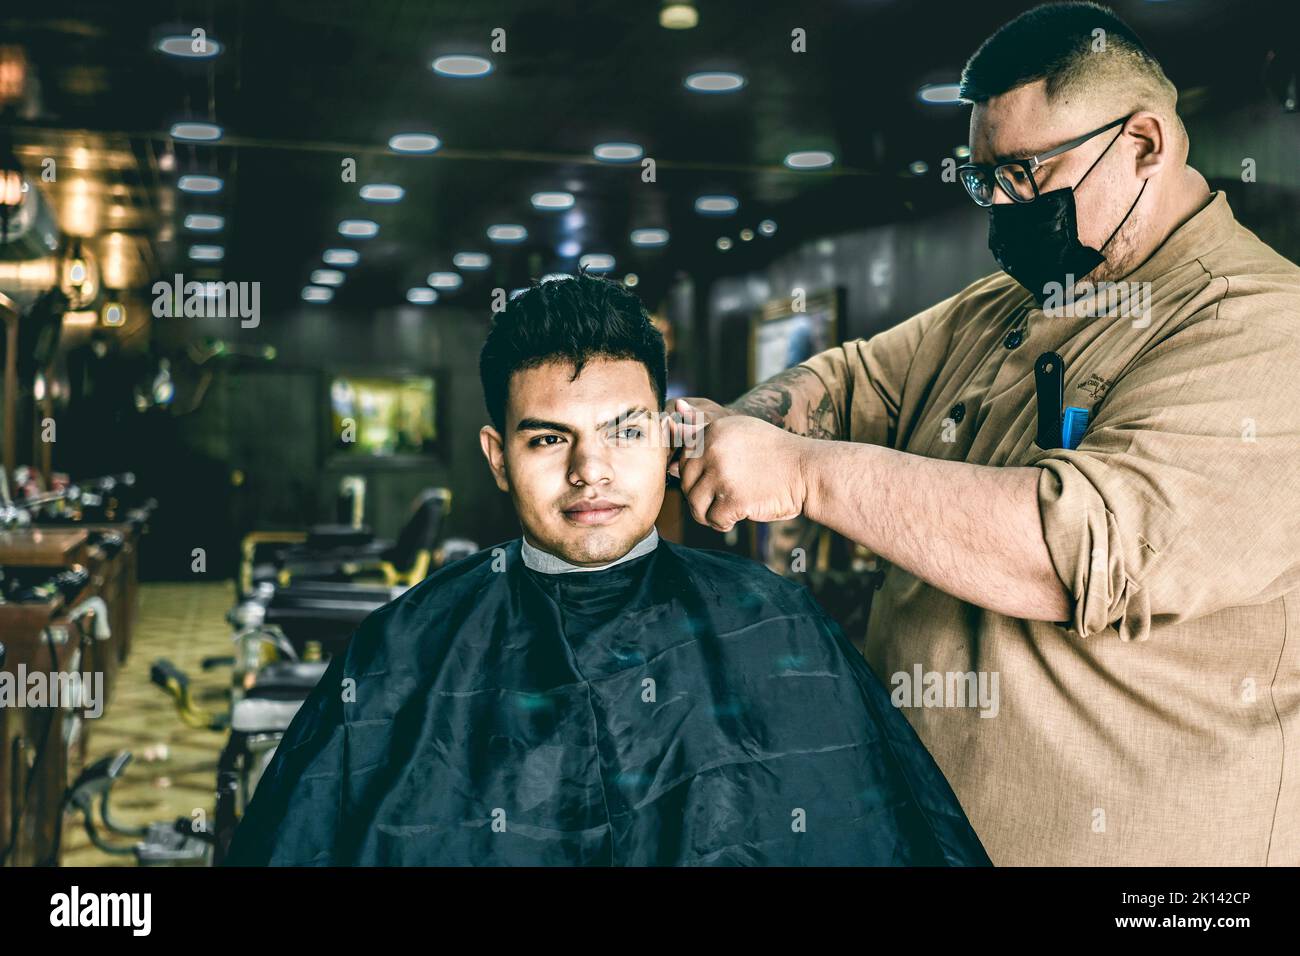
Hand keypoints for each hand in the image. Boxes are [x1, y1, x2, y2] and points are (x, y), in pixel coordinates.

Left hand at [667, 399, 810, 531]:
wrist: (807, 471)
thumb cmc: (774, 454)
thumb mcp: (741, 431)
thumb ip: (707, 431)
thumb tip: (674, 430)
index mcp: (714, 430)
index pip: (685, 458)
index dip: (694, 475)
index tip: (714, 481)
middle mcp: (714, 449)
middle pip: (686, 481)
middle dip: (699, 495)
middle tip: (719, 500)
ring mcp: (722, 474)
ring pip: (694, 503)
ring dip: (707, 514)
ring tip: (723, 513)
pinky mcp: (733, 499)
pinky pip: (713, 519)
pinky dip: (722, 524)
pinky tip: (735, 519)